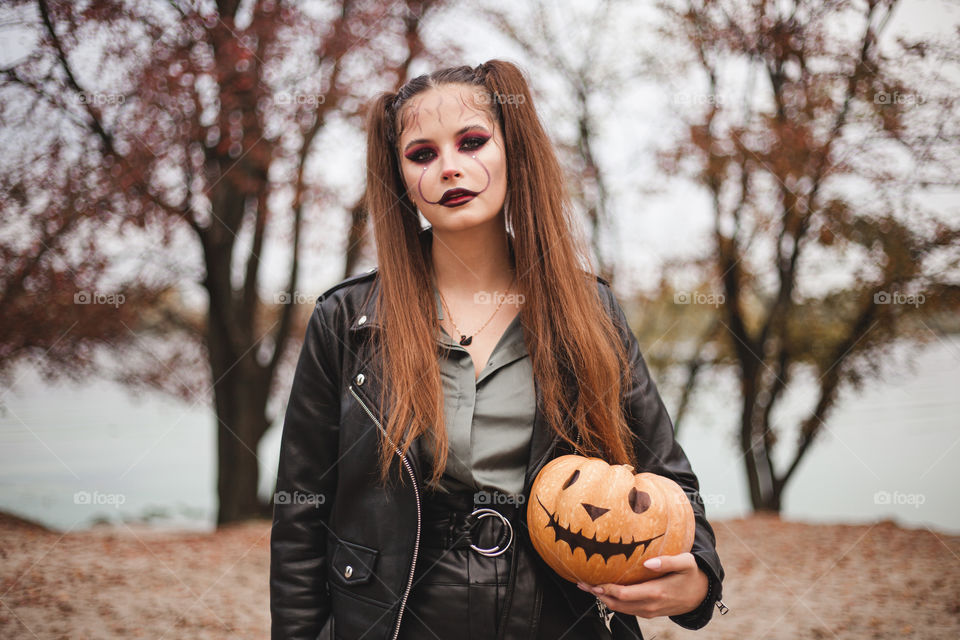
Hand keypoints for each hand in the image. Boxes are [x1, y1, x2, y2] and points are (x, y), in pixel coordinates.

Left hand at [576, 552, 707, 618]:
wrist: (701, 595)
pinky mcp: (648, 612)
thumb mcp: (685, 563)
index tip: (593, 581)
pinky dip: (613, 601)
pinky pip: (627, 609)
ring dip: (603, 599)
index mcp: (656, 592)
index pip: (625, 594)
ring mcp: (649, 610)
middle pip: (617, 604)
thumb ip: (666, 562)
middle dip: (598, 594)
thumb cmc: (692, 575)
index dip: (607, 589)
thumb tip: (647, 562)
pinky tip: (605, 591)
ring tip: (588, 586)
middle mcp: (650, 605)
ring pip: (620, 609)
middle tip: (582, 582)